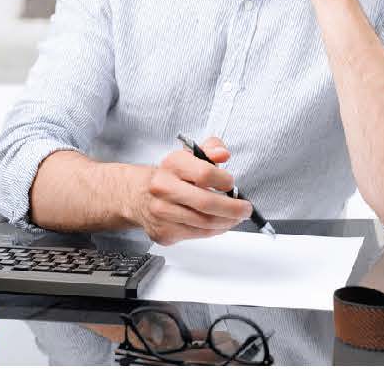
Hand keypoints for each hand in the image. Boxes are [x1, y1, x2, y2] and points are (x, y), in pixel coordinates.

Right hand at [129, 136, 249, 242]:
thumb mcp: (189, 156)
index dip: (225, 181)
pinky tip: (219, 224)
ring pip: (205, 223)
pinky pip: (198, 235)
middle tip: (245, 209)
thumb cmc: (170, 176)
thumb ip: (211, 149)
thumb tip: (223, 154)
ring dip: (227, 222)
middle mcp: (163, 188)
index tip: (231, 185)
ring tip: (235, 217)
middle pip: (207, 203)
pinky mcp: (164, 232)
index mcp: (172, 165)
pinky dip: (214, 231)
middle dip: (233, 209)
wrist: (138, 196)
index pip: (205, 173)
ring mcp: (162, 213)